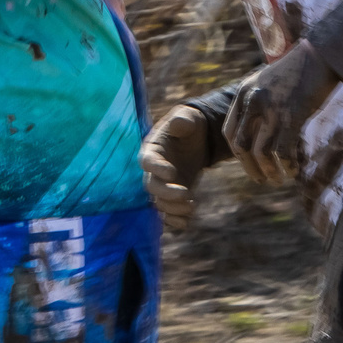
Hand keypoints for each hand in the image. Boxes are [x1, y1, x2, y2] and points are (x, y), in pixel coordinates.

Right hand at [139, 105, 214, 232]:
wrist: (194, 140)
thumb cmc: (188, 126)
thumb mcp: (187, 118)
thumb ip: (182, 120)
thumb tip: (179, 122)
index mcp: (152, 150)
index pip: (147, 161)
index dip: (157, 168)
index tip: (172, 172)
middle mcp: (153, 170)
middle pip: (152, 186)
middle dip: (167, 193)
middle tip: (186, 194)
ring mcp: (162, 185)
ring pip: (159, 202)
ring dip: (173, 208)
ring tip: (192, 206)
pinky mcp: (172, 195)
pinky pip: (167, 212)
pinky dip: (174, 220)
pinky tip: (187, 223)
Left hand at [223, 42, 340, 188]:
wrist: (322, 55)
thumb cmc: (301, 69)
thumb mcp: (269, 82)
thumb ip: (259, 102)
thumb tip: (260, 130)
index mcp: (243, 93)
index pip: (230, 131)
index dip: (238, 153)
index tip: (249, 163)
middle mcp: (253, 102)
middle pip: (241, 146)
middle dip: (250, 168)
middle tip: (262, 179)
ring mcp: (272, 110)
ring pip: (261, 153)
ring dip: (269, 171)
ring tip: (279, 179)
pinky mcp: (292, 117)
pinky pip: (284, 151)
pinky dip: (288, 165)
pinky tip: (295, 170)